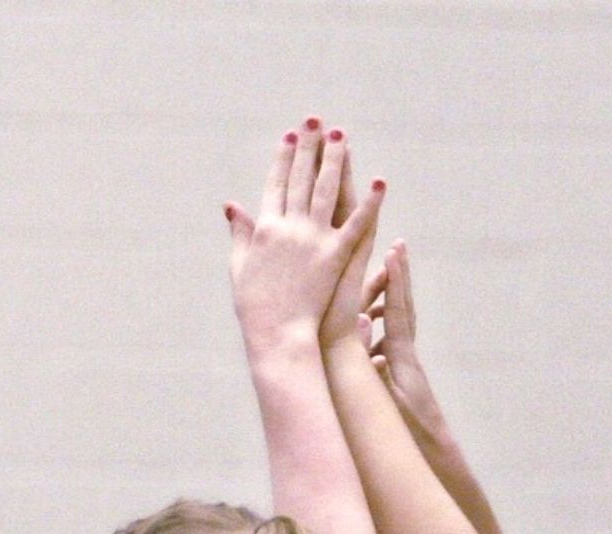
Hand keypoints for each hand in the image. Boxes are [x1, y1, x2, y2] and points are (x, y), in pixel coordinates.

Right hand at [226, 120, 385, 357]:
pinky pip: (356, 223)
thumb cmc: (255, 307)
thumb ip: (239, 234)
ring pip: (327, 190)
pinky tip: (380, 181)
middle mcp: (289, 228)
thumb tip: (231, 206)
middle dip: (309, 147)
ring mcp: (313, 239)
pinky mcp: (335, 255)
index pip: (275, 184)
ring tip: (341, 135)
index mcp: (265, 229)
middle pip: (301, 178)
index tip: (290, 136)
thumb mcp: (240, 268)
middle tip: (316, 120)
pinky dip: (370, 202)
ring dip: (336, 160)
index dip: (283, 158)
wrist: (276, 334)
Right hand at [360, 239, 446, 438]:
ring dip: (389, 302)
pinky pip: (389, 347)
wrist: (436, 461)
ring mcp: (405, 371)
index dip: (395, 279)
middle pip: (402, 310)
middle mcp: (406, 359)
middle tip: (395, 248)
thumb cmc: (412, 437)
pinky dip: (380, 332)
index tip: (394, 248)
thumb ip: (375, 365)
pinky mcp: (401, 385)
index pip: (396, 310)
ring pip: (396, 327)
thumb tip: (363, 327)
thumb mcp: (389, 402)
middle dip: (398, 279)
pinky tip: (369, 333)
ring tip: (381, 280)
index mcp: (402, 359)